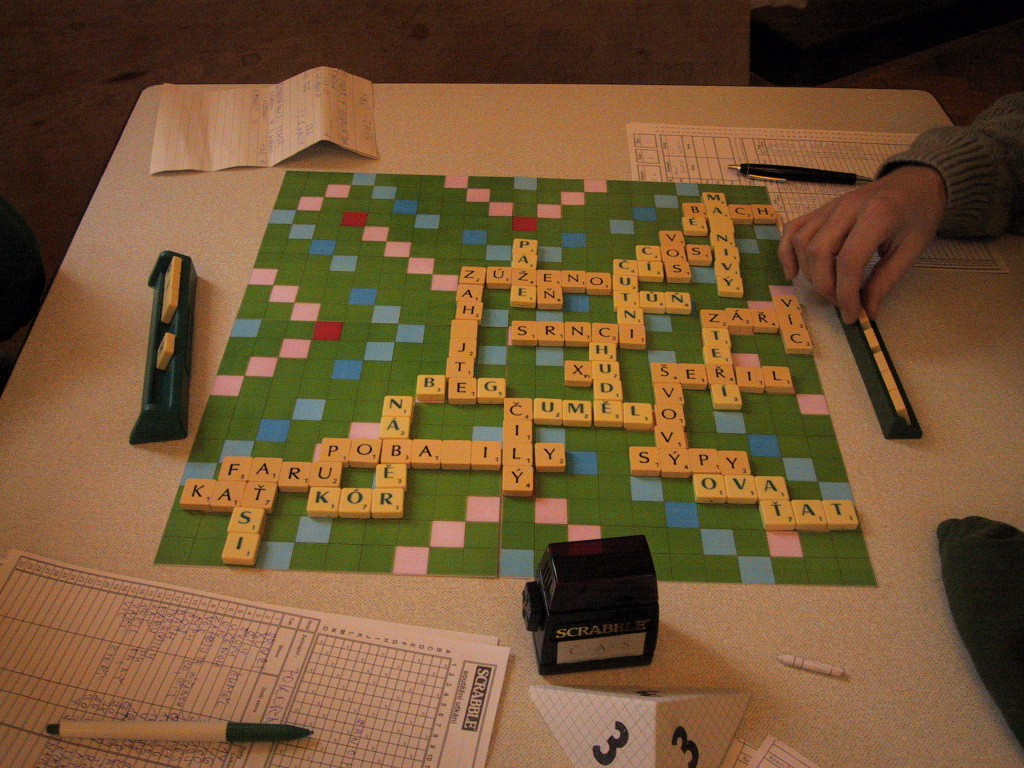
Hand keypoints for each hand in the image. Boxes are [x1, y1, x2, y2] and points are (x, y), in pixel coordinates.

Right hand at [778, 164, 946, 322]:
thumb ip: (885, 281)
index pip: (849, 261)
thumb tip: (866, 312)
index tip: (852, 315)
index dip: (845, 294)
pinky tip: (793, 272)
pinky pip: (793, 229)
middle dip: (825, 286)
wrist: (915, 182)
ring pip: (802, 242)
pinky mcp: (821, 209)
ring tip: (827, 288)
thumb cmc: (918, 215)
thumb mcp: (911, 250)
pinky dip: (787, 252)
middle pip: (819, 252)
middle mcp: (847, 208)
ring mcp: (830, 206)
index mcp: (877, 216)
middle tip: (841, 303)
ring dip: (809, 273)